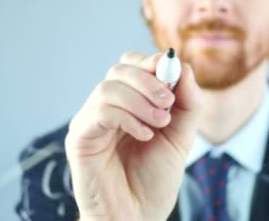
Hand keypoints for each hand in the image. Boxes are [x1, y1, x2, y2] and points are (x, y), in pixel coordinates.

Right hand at [65, 51, 201, 219]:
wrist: (138, 217)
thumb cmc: (154, 181)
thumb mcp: (181, 136)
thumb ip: (187, 102)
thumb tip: (183, 67)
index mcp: (128, 103)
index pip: (132, 65)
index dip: (150, 62)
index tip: (170, 71)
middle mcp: (106, 108)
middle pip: (119, 69)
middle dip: (148, 80)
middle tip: (168, 103)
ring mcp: (91, 121)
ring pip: (109, 87)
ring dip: (140, 100)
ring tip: (160, 122)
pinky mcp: (80, 138)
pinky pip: (100, 111)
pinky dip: (127, 117)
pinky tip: (143, 135)